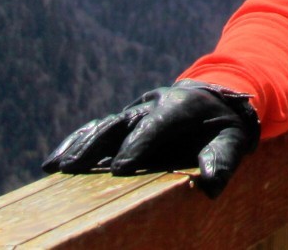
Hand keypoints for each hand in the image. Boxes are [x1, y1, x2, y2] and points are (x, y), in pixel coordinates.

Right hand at [42, 80, 259, 195]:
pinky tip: (53, 162)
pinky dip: (74, 142)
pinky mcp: (124, 122)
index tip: (119, 168)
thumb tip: (211, 185)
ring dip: (79, 145)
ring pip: (103, 125)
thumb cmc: (225, 126)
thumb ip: (223, 160)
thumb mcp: (234, 140)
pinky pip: (96, 129)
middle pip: (121, 123)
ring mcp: (135, 112)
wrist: (217, 100)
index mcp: (181, 105)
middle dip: (97, 145)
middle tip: (74, 169)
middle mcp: (153, 104)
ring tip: (56, 167)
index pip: (157, 123)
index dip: (138, 144)